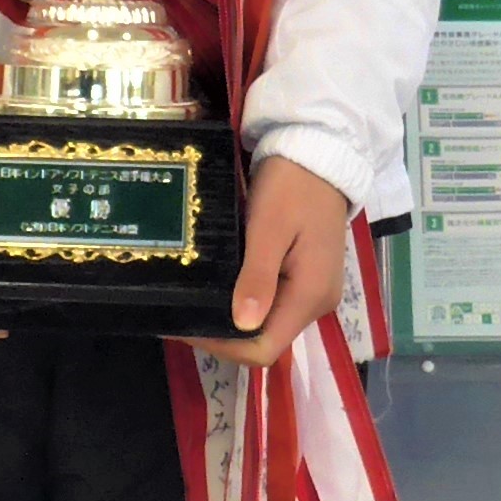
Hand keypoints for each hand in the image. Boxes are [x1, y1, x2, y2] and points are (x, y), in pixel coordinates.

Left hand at [200, 153, 355, 366]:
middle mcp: (316, 304)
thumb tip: (243, 324)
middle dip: (221, 334)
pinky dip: (243, 302)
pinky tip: (218, 287)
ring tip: (192, 300)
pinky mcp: (307, 278)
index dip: (222, 345)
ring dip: (230, 319)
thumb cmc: (291, 186)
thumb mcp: (269, 227)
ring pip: (267, 324)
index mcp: (310, 296)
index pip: (263, 348)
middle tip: (180, 310)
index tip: (184, 325)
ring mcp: (314, 292)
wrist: (320, 152)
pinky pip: (272, 303)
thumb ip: (257, 277)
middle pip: (264, 340)